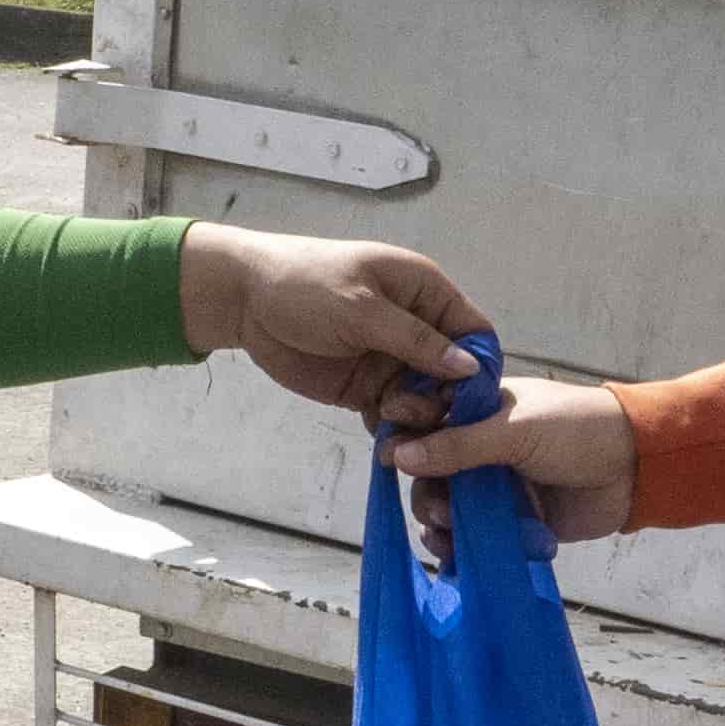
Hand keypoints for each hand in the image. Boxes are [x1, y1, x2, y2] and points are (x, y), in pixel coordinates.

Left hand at [175, 221, 489, 415]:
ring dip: (417, 417)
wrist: (244, 300)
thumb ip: (416, 340)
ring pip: (426, 400)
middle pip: (454, 375)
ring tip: (391, 416)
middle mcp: (416, 329)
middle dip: (446, 398)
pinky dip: (394, 430)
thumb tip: (470, 367)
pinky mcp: (366, 388)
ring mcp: (391, 361)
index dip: (480, 365)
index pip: (473, 332)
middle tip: (420, 411)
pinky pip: (394, 416)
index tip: (471, 398)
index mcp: (425, 293)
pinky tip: (386, 439)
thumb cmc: (306, 285)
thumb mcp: (363, 309)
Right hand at [381, 376, 639, 566]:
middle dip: (425, 492)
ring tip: (446, 534)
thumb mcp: (513, 429)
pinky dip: (461, 548)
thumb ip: (457, 445)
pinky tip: (455, 556)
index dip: (405, 436)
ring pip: (447, 508)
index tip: (393, 454)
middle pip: (428, 472)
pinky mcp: (511, 520)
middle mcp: (479, 447)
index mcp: (476, 410)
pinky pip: (474, 537)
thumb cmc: (577, 428)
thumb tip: (398, 456)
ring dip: (439, 524)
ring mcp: (494, 486)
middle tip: (438, 508)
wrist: (635, 467)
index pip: (424, 419)